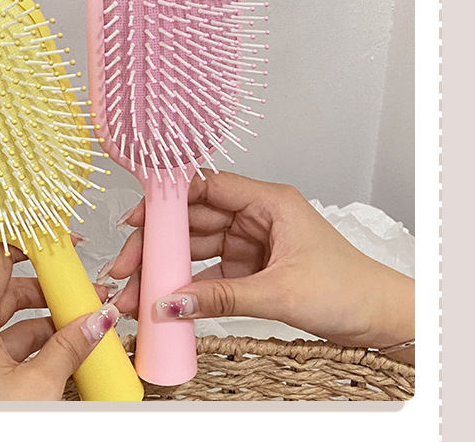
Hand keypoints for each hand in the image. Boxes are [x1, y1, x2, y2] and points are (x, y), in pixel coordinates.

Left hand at [0, 245, 120, 399]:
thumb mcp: (38, 384)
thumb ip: (71, 346)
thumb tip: (96, 320)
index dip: (26, 245)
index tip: (54, 241)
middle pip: (6, 291)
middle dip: (47, 291)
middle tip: (80, 292)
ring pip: (7, 321)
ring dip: (44, 320)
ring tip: (79, 326)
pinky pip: (2, 346)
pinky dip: (32, 344)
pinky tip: (62, 352)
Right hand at [107, 170, 413, 364]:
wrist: (380, 319)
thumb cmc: (350, 289)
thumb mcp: (279, 292)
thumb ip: (221, 299)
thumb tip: (171, 302)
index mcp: (269, 202)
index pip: (207, 187)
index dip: (168, 201)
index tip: (136, 218)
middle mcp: (256, 217)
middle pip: (193, 221)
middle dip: (158, 245)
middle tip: (127, 268)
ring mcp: (251, 244)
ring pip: (196, 249)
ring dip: (167, 270)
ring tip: (137, 292)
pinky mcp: (250, 270)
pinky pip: (209, 274)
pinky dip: (188, 288)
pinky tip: (166, 301)